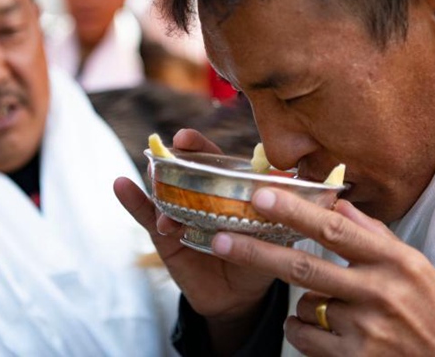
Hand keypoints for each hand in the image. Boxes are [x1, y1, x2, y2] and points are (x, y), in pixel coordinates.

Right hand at [114, 129, 275, 353]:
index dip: (200, 147)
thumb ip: (284, 207)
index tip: (186, 137)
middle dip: (176, 157)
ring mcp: (180, 213)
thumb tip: (313, 184)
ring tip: (151, 173)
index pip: (212, 160)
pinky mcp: (165, 237)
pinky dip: (132, 201)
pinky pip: (146, 216)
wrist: (240, 296)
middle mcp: (200, 195)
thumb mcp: (276, 230)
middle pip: (183, 169)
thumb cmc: (261, 254)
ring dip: (156, 181)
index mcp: (226, 188)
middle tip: (172, 147)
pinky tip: (120, 185)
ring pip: (163, 190)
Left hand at [209, 188, 434, 355]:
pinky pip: (305, 337)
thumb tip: (340, 203)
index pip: (334, 230)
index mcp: (395, 262)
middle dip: (255, 251)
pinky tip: (326, 330)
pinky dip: (303, 329)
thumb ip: (376, 235)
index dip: (294, 212)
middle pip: (304, 267)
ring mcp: (365, 330)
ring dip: (303, 303)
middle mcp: (379, 293)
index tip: (260, 196)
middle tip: (220, 238)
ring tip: (330, 307)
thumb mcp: (418, 267)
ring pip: (303, 306)